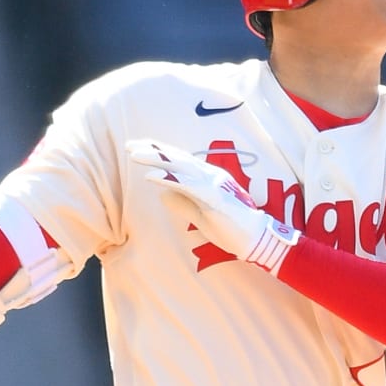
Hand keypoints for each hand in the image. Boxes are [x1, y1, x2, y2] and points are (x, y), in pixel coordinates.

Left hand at [128, 141, 295, 271]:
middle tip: (130, 145)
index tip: (138, 148)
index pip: (179, 161)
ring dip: (156, 159)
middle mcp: (209, 175)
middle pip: (176, 158)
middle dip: (152, 150)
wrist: (255, 240)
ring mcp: (212, 184)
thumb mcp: (199, 215)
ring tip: (134, 155)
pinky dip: (168, 178)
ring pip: (179, 166)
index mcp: (206, 178)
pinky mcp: (213, 197)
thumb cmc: (230, 228)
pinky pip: (187, 185)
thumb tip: (163, 196)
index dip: (159, 152)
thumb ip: (183, 203)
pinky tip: (150, 176)